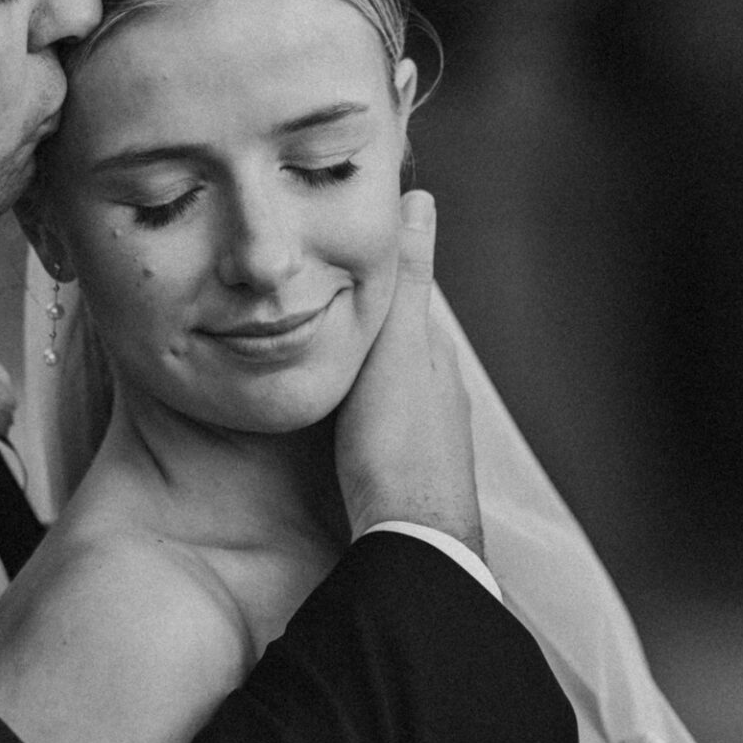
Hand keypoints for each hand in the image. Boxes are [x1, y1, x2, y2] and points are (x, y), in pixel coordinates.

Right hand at [336, 191, 484, 556]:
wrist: (411, 541)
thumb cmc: (398, 444)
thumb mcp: (395, 349)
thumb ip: (404, 282)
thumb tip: (418, 202)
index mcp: (433, 352)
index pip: (402, 291)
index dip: (369, 265)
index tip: (333, 240)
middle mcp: (437, 387)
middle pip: (392, 335)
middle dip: (357, 314)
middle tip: (306, 290)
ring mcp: (424, 429)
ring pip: (384, 377)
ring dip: (354, 359)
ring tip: (308, 344)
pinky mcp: (403, 465)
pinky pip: (375, 413)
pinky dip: (352, 397)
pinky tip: (328, 408)